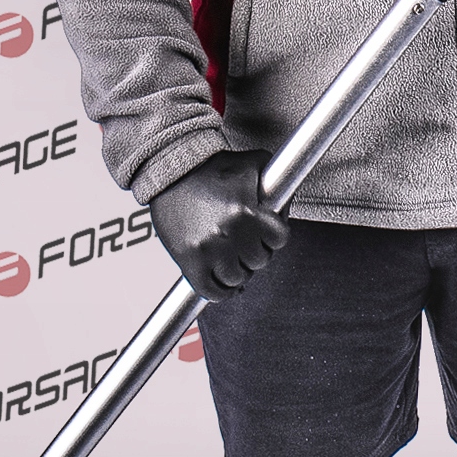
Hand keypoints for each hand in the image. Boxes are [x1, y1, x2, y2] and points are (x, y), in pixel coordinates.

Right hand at [149, 150, 289, 300]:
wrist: (169, 171)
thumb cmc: (210, 168)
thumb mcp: (253, 164)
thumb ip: (279, 182)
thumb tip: (287, 208)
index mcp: (248, 210)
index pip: (279, 239)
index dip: (272, 236)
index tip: (264, 234)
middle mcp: (230, 231)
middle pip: (259, 260)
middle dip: (254, 251)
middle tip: (244, 243)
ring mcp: (208, 248)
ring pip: (238, 278)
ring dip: (238, 271)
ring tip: (232, 259)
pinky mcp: (189, 260)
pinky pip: (212, 291)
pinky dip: (220, 292)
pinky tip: (223, 285)